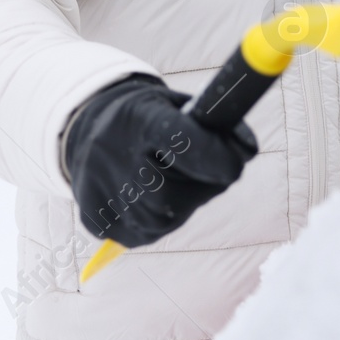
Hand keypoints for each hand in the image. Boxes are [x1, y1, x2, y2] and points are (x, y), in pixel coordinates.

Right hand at [63, 74, 257, 246]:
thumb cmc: (153, 118)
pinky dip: (160, 220)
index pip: (179, 141)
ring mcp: (98, 191)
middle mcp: (111, 155)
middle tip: (206, 173)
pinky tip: (153, 197)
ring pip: (162, 220)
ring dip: (182, 206)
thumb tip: (247, 152)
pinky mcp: (95, 221)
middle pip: (172, 193)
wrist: (92, 129)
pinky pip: (145, 234)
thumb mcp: (182, 106)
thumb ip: (218, 126)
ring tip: (174, 181)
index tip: (236, 166)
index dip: (214, 156)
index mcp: (139, 119)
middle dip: (200, 187)